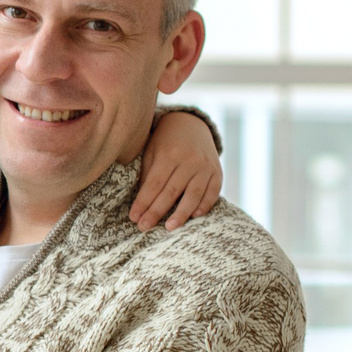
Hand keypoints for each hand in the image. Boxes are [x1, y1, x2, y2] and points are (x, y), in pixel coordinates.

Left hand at [131, 107, 222, 230]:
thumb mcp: (152, 151)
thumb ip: (148, 174)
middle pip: (171, 192)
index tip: (134, 218)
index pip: (154, 184)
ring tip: (169, 227)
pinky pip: (213, 192)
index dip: (143, 202)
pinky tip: (194, 217)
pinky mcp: (217, 172)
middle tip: (144, 227)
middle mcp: (189, 160)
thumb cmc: (165, 142)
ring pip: (193, 194)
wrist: (192, 125)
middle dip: (156, 211)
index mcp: (169, 154)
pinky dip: (204, 205)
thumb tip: (142, 204)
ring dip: (181, 213)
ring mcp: (205, 166)